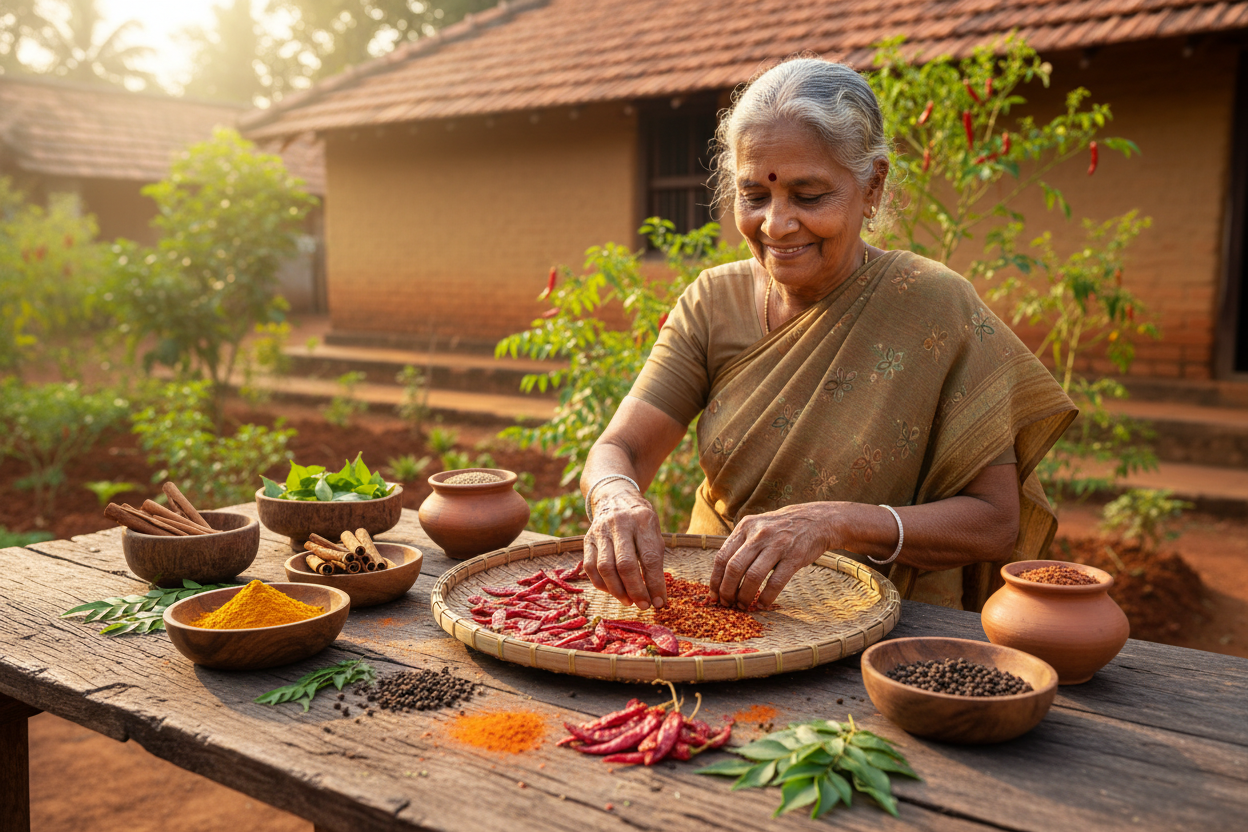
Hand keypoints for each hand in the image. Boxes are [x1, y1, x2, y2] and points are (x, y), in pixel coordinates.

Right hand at [582, 483, 667, 609]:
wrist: (615, 498)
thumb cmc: (640, 521)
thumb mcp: (654, 531)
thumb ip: (655, 559)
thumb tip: (657, 595)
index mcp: (643, 520)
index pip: (650, 557)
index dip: (655, 583)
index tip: (660, 602)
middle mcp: (620, 523)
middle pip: (625, 564)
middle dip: (636, 590)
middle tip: (643, 605)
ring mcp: (600, 531)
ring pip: (604, 568)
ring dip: (617, 591)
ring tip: (629, 601)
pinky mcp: (587, 539)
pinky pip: (590, 567)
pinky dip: (601, 584)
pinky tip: (613, 591)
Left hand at [708, 503, 845, 608]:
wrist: (816, 520)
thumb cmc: (781, 529)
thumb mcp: (757, 527)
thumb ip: (741, 545)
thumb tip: (722, 576)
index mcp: (745, 527)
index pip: (722, 557)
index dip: (716, 580)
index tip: (714, 595)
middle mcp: (758, 534)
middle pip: (734, 568)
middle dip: (727, 591)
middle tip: (727, 604)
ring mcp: (777, 544)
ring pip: (753, 576)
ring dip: (745, 596)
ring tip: (744, 605)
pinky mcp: (794, 556)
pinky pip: (776, 581)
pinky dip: (767, 597)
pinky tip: (763, 604)